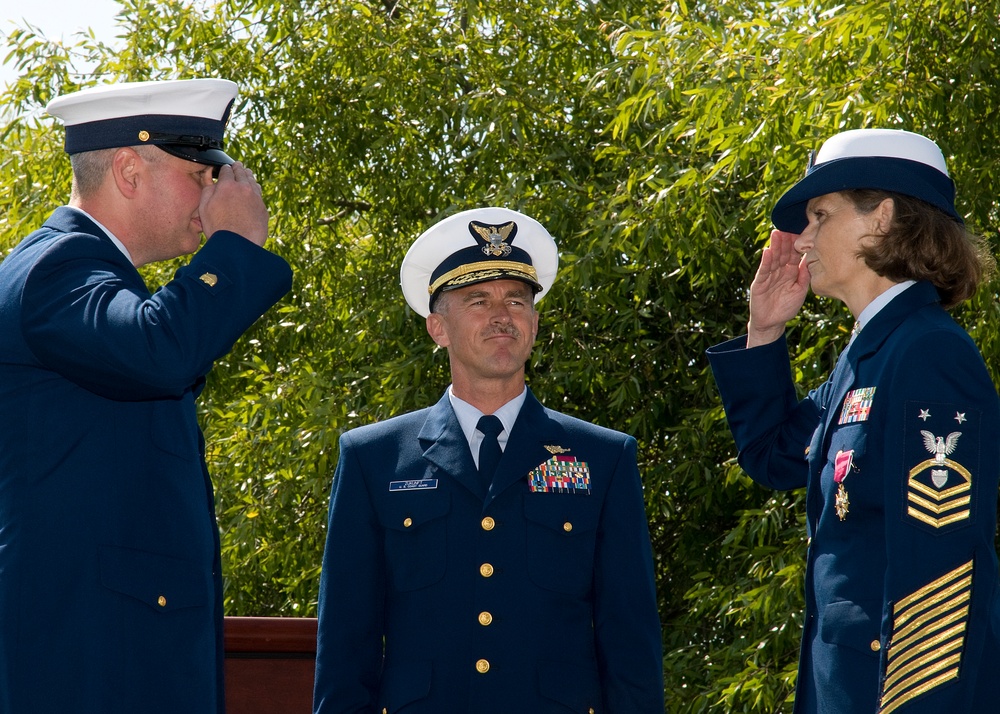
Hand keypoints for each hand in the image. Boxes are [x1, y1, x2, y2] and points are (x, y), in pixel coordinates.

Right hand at [198, 162, 268, 246]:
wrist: (238, 245)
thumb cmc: (218, 228)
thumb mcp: (204, 208)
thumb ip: (208, 191)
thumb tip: (213, 183)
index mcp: (227, 185)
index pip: (226, 171)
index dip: (224, 169)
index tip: (225, 169)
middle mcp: (243, 188)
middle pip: (242, 173)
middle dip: (238, 168)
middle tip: (237, 165)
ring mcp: (256, 197)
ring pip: (253, 182)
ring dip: (249, 176)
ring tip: (247, 173)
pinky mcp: (263, 208)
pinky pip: (259, 194)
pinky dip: (256, 189)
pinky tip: (254, 189)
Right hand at [746, 230, 809, 347]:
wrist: (772, 323)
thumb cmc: (786, 307)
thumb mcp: (800, 290)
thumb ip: (804, 276)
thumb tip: (811, 260)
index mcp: (790, 272)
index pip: (793, 254)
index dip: (797, 244)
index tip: (802, 231)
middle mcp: (779, 271)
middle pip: (783, 253)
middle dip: (785, 240)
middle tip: (789, 226)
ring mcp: (769, 276)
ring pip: (773, 258)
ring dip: (775, 246)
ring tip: (777, 233)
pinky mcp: (759, 283)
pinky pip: (764, 270)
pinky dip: (766, 261)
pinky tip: (767, 251)